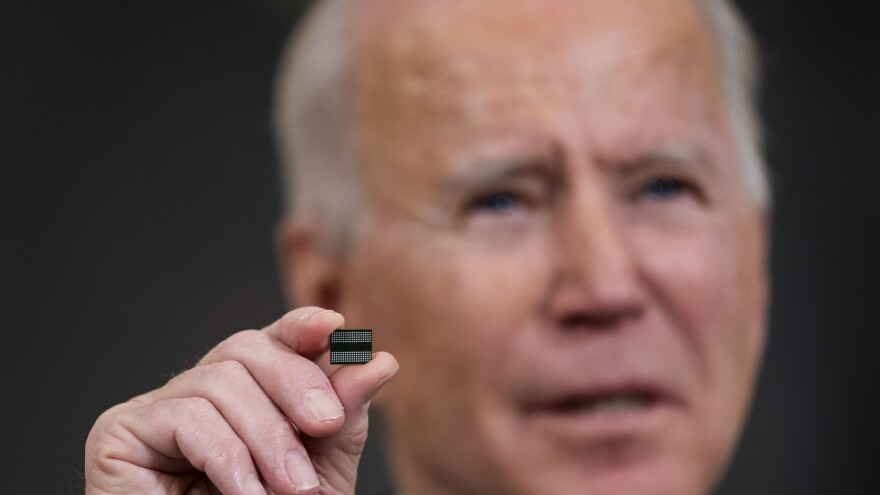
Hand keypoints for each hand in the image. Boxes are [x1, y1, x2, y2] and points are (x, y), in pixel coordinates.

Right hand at [84, 307, 398, 494]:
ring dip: (267, 437)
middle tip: (326, 424)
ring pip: (218, 381)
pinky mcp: (119, 433)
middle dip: (294, 382)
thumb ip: (344, 419)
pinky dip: (227, 456)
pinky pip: (185, 417)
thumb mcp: (319, 474)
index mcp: (243, 396)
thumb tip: (379, 362)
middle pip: (244, 348)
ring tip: (292, 489)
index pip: (268, 341)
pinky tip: (247, 493)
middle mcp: (196, 393)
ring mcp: (154, 410)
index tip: (334, 328)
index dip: (300, 326)